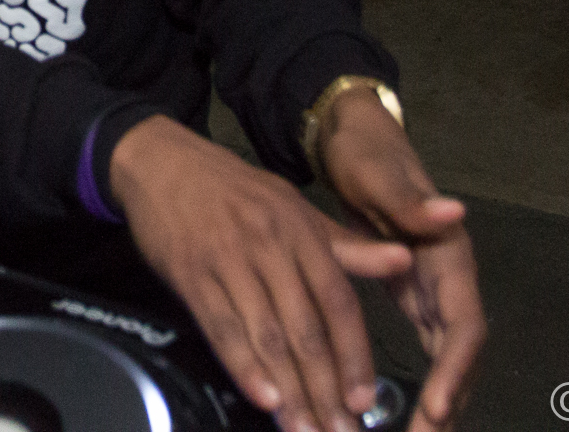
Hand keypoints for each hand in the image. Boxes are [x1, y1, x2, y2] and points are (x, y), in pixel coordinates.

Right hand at [110, 116, 414, 431]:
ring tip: (304, 429)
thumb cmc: (234, 190)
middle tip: (338, 431)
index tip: (363, 399)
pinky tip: (264, 399)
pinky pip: (222, 328)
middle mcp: (269, 246)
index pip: (337, 302)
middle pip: (305, 329)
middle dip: (324, 388)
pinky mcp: (193, 275)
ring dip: (289, 390)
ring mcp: (229, 261)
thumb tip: (405, 261)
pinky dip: (243, 366)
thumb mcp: (294, 207)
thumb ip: (347, 246)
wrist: (163, 162)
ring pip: (266, 336)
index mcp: (301, 231)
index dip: (353, 354)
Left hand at [319, 92, 485, 431]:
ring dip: (439, 402)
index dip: (454, 369)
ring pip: (448, 360)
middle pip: (460, 354)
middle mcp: (450, 278)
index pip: (463, 324)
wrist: (354, 138)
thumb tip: (454, 212)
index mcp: (447, 254)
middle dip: (448, 402)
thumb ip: (410, 199)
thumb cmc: (365, 153)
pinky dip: (426, 384)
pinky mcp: (416, 297)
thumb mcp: (378, 172)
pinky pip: (430, 351)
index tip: (436, 407)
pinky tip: (411, 417)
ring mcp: (435, 291)